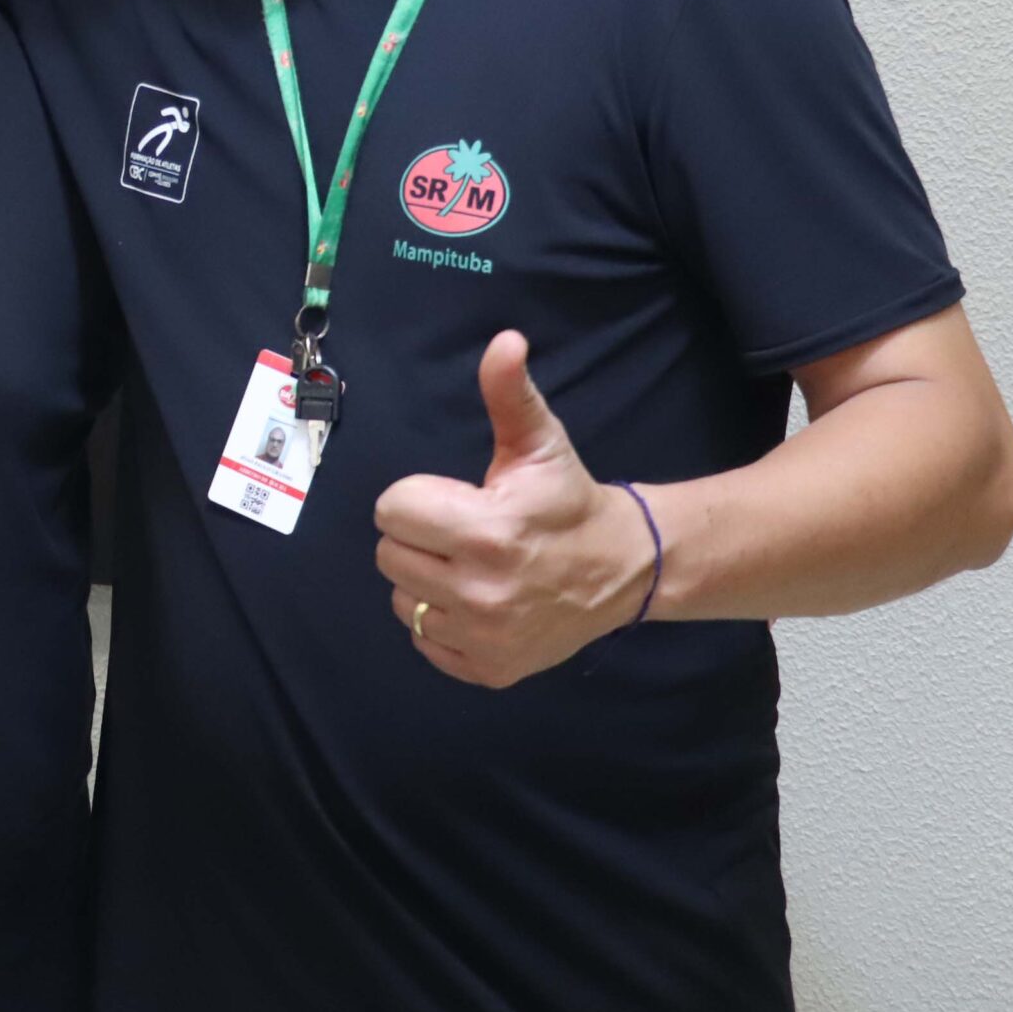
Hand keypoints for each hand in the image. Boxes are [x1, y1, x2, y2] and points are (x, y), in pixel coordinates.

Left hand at [373, 331, 656, 687]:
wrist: (622, 569)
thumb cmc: (566, 500)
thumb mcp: (540, 442)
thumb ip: (509, 393)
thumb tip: (504, 341)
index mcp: (486, 532)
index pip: (391, 510)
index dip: (417, 497)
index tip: (454, 498)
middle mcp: (482, 592)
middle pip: (389, 556)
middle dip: (418, 537)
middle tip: (460, 531)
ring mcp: (485, 638)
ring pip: (401, 601)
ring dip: (425, 581)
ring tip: (469, 566)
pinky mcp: (490, 670)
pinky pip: (425, 642)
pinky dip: (441, 623)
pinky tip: (476, 601)